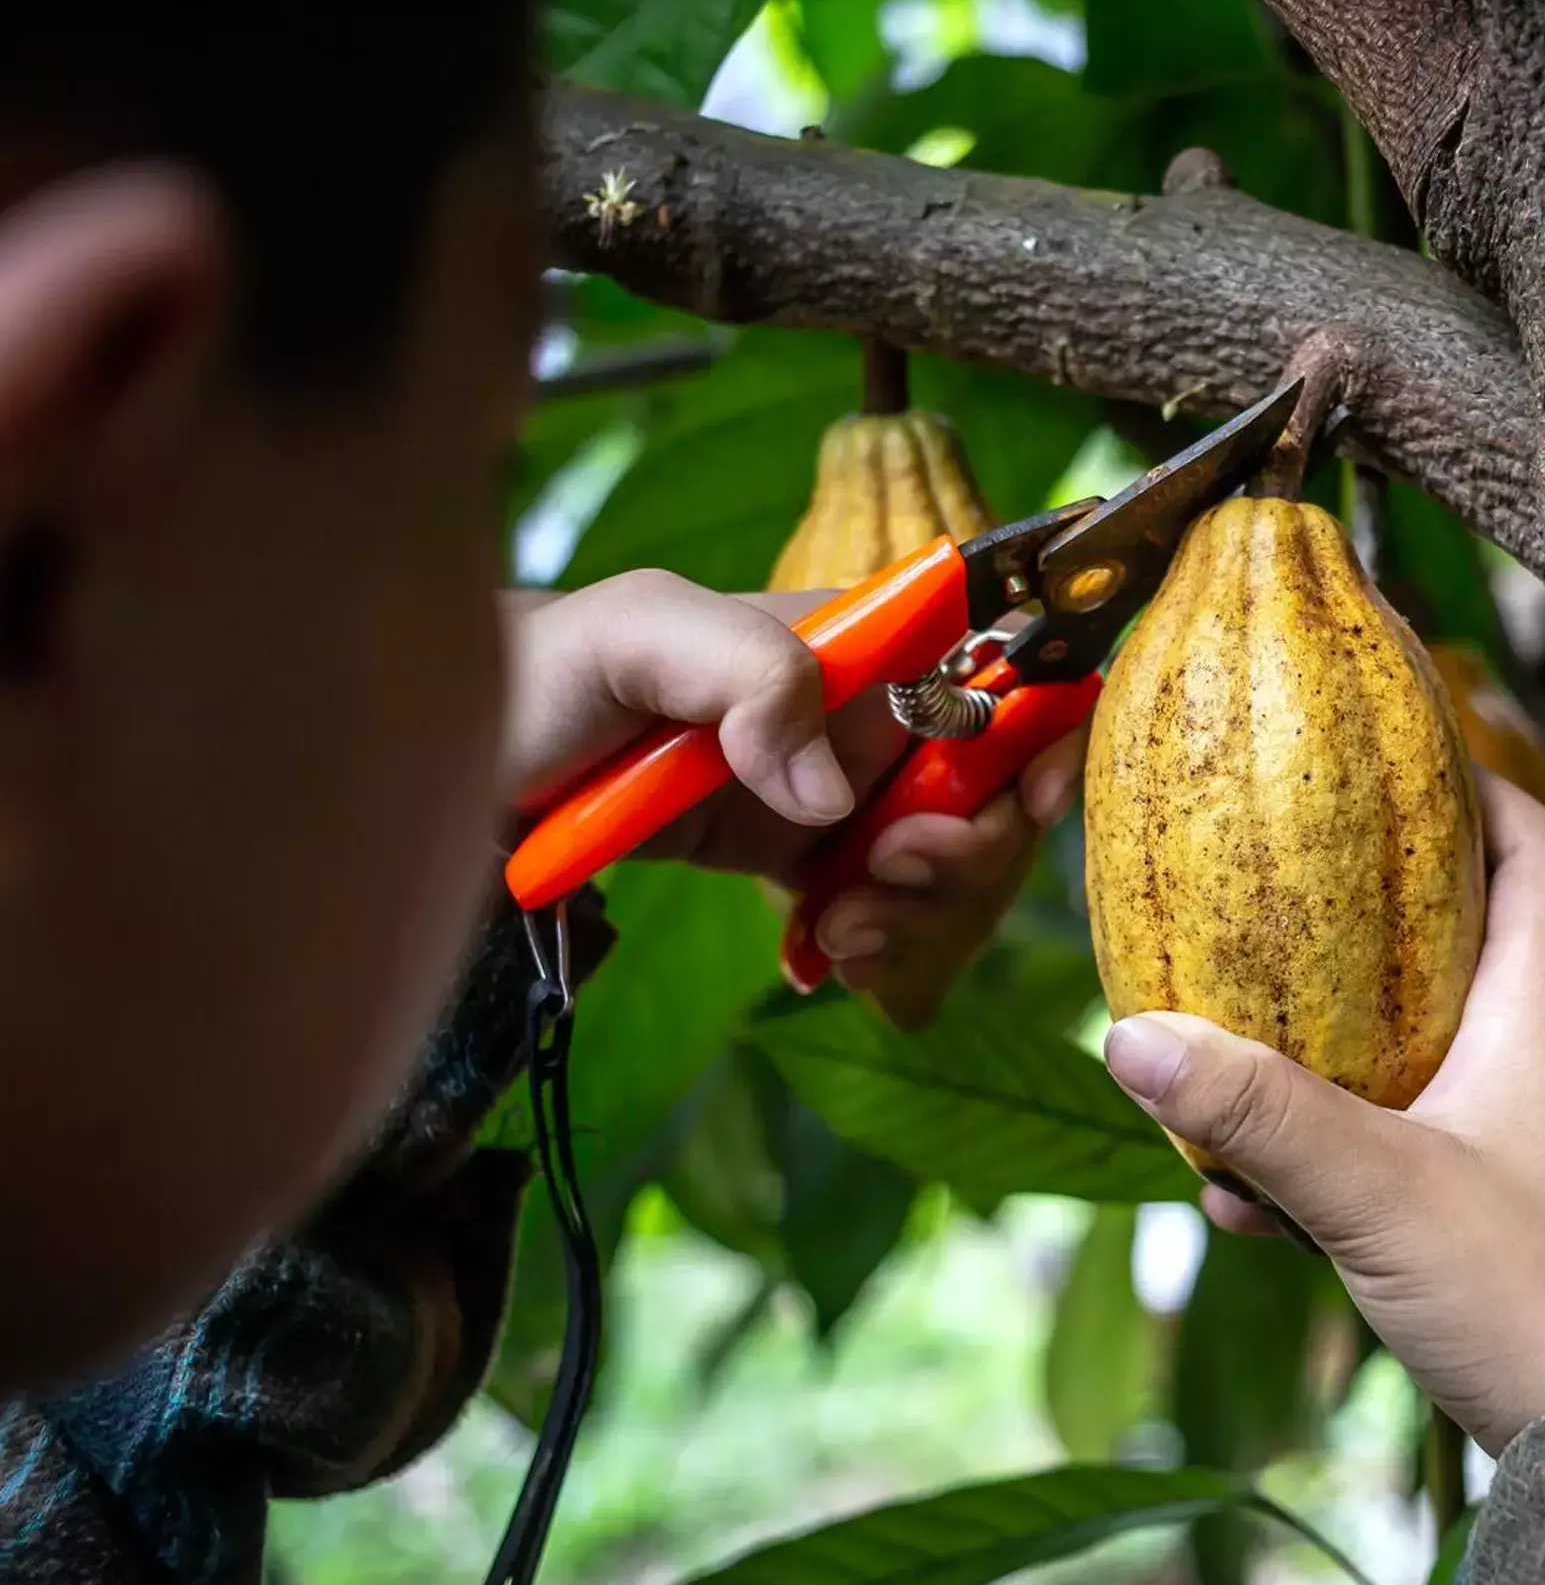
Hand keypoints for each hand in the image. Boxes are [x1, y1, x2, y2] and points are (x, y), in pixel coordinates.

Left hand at [502, 570, 1083, 1021]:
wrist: (457, 769)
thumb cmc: (541, 674)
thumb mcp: (631, 637)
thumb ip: (745, 669)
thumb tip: (832, 790)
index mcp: (855, 639)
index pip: (1003, 659)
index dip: (1047, 726)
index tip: (1026, 803)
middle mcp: (865, 712)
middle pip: (996, 785)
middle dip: (965, 852)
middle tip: (881, 879)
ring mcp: (839, 791)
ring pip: (949, 864)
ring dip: (916, 914)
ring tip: (832, 928)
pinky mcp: (804, 862)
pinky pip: (887, 914)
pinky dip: (874, 946)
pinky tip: (814, 948)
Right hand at [1099, 775, 1544, 1454]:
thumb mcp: (1379, 1193)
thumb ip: (1260, 1114)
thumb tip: (1132, 1034)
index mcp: (1540, 1022)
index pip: (1540, 856)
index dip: (1480, 786)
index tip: (1402, 745)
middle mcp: (1538, 1074)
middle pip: (1455, 952)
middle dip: (1352, 926)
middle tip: (1264, 897)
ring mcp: (1518, 1159)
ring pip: (1407, 1071)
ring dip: (1313, 1068)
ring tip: (1216, 1076)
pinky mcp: (1494, 1237)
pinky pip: (1389, 1170)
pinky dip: (1318, 1172)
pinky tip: (1245, 1207)